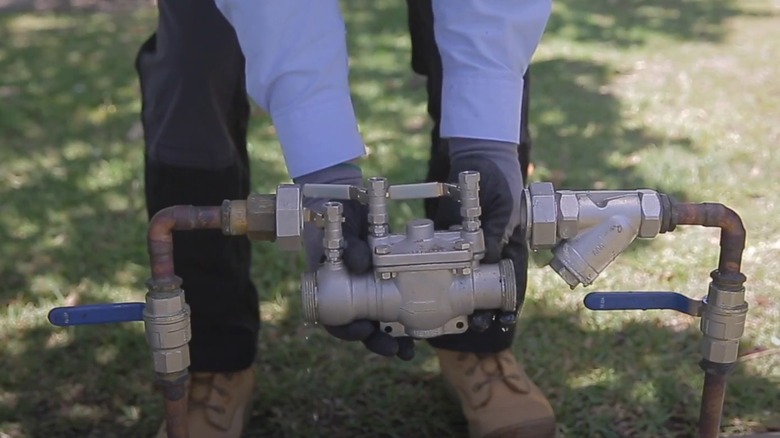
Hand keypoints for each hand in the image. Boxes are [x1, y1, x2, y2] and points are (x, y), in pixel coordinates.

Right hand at [295, 162, 415, 359]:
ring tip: (410, 349)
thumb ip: (346, 244)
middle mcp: (351, 293)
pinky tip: (427, 324)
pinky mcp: (391, 283)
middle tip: (394, 349)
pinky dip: (413, 316)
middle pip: (362, 328)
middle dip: (377, 342)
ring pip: (382, 322)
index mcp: (332, 285)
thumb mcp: (339, 226)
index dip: (347, 330)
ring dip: (396, 338)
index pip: (335, 319)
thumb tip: (359, 263)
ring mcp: (371, 290)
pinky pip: (402, 304)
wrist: (349, 200)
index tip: (363, 330)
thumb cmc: (339, 215)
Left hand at [433, 138, 527, 330]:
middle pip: (489, 289)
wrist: (478, 158)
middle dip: (484, 310)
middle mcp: (491, 253)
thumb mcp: (505, 202)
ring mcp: (469, 249)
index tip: (504, 319)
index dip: (510, 303)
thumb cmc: (500, 180)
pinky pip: (445, 264)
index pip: (513, 280)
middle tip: (477, 324)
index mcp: (510, 246)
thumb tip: (493, 257)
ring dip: (462, 301)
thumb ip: (500, 228)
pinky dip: (439, 280)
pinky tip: (432, 296)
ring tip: (456, 319)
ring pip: (466, 282)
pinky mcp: (449, 242)